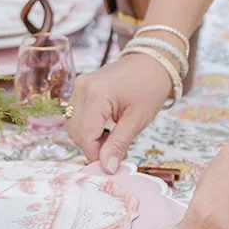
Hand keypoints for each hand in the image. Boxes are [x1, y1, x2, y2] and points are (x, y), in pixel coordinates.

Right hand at [65, 53, 172, 172]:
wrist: (154, 59)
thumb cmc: (150, 85)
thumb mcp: (137, 119)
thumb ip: (119, 144)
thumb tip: (107, 168)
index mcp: (96, 94)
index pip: (85, 136)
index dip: (96, 155)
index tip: (111, 165)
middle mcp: (82, 88)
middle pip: (76, 132)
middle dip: (93, 147)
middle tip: (115, 152)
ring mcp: (80, 85)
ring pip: (74, 124)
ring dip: (89, 137)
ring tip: (112, 138)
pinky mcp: (82, 86)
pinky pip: (77, 114)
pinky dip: (88, 126)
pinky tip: (106, 128)